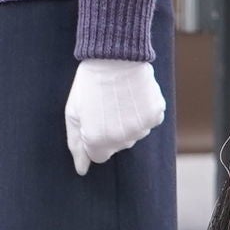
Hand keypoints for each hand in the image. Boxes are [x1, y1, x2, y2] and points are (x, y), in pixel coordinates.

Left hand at [64, 56, 164, 174]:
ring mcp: (141, 128)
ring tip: (117, 100)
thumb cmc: (88, 86)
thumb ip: (76, 145)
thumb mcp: (73, 114)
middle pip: (116, 146)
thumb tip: (81, 170)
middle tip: (103, 107)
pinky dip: (141, 113)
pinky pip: (148, 122)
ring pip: (133, 135)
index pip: (98, 156)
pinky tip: (132, 97)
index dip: (93, 139)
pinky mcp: (156, 115)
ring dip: (126, 123)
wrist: (114, 59)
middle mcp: (122, 139)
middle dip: (109, 131)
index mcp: (98, 140)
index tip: (91, 122)